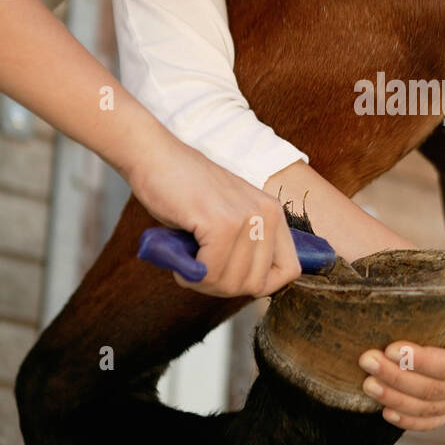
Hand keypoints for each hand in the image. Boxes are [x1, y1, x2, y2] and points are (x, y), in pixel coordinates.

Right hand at [125, 133, 301, 298]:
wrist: (155, 157)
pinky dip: (190, 273)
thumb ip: (245, 246)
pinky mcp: (220, 222)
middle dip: (223, 286)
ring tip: (189, 259)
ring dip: (203, 281)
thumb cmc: (184, 190)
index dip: (259, 284)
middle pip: (257, 284)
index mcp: (273, 213)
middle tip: (200, 268)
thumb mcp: (228, 216)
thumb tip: (249, 286)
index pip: (289, 270)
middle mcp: (266, 214)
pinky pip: (210, 272)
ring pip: (231, 283)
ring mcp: (246, 218)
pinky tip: (181, 256)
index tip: (231, 277)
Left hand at [356, 272, 444, 430]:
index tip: (390, 348)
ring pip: (427, 408)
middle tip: (367, 360)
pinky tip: (385, 412)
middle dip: (397, 377)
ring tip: (368, 383)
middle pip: (434, 389)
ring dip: (394, 398)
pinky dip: (407, 420)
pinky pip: (429, 423)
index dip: (421, 361)